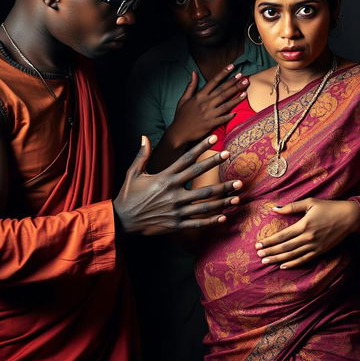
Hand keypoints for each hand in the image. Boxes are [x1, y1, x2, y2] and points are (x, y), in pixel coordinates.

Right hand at [114, 134, 242, 234]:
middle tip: (230, 157)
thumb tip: (144, 136)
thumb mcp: (133, 174)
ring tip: (238, 192)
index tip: (215, 138)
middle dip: (216, 166)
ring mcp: (176, 209)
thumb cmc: (129, 195)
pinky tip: (225, 216)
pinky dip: (212, 220)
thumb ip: (142, 156)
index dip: (202, 148)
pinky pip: (198, 222)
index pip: (187, 159)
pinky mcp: (177, 224)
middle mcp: (173, 192)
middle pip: (200, 177)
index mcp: (164, 178)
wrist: (121, 221)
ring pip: (205, 202)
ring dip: (223, 197)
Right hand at [167, 65, 247, 147]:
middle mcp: (205, 103)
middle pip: (223, 91)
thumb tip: (194, 73)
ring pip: (226, 104)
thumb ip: (191, 86)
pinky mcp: (211, 124)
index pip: (214, 81)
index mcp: (200, 96)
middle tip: (244, 78)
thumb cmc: (181, 115)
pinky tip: (238, 112)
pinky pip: (223, 119)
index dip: (224, 73)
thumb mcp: (183, 99)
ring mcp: (209, 113)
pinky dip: (230, 115)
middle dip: (234, 84)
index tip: (232, 67)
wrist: (178, 132)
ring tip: (245, 91)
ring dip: (236, 98)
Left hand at [255, 198, 359, 268]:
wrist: (349, 217)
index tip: (258, 244)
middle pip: (285, 247)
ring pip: (293, 255)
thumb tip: (274, 209)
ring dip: (278, 259)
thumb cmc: (329, 207)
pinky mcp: (320, 251)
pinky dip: (293, 263)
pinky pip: (304, 260)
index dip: (269, 241)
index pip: (282, 236)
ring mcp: (314, 246)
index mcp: (304, 225)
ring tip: (266, 261)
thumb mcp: (310, 202)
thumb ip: (292, 206)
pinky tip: (283, 265)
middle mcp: (308, 237)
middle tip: (258, 255)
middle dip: (271, 251)